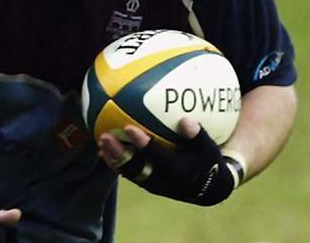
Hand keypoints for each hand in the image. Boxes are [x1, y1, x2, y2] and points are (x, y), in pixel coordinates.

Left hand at [98, 119, 235, 206]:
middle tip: (105, 137)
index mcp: (177, 170)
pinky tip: (102, 151)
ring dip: (113, 158)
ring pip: (129, 172)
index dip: (142, 143)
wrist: (209, 189)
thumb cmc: (208, 160)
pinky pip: (128, 174)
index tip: (128, 127)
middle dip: (119, 152)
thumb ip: (197, 134)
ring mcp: (153, 184)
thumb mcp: (208, 148)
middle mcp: (162, 180)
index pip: (156, 156)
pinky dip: (115, 163)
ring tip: (100, 142)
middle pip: (136, 167)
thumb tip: (186, 120)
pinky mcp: (148, 184)